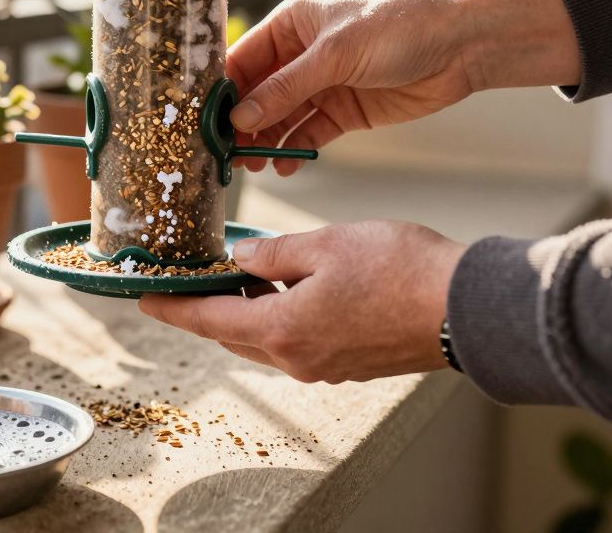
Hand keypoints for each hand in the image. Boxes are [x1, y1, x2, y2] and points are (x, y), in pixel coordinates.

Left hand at [137, 221, 467, 382]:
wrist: (467, 307)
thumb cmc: (399, 269)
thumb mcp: (324, 244)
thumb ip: (274, 254)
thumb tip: (241, 261)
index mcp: (281, 331)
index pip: (207, 322)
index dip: (173, 309)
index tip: (145, 300)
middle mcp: (297, 359)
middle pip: (235, 335)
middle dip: (212, 307)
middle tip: (197, 277)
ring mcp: (325, 366)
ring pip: (268, 339)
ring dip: (251, 310)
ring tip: (245, 273)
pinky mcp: (350, 364)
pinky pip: (299, 342)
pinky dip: (283, 317)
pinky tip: (292, 287)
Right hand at [228, 0, 579, 174]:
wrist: (461, 47)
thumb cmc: (400, 28)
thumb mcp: (336, 54)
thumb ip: (287, 87)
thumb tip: (242, 116)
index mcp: (290, 26)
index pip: (242, 60)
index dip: (222, 92)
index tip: (203, 122)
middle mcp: (300, 56)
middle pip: (256, 95)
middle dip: (240, 124)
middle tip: (225, 154)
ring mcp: (321, 85)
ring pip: (279, 119)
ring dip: (265, 142)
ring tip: (253, 166)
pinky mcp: (343, 111)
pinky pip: (308, 134)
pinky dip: (295, 151)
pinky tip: (285, 167)